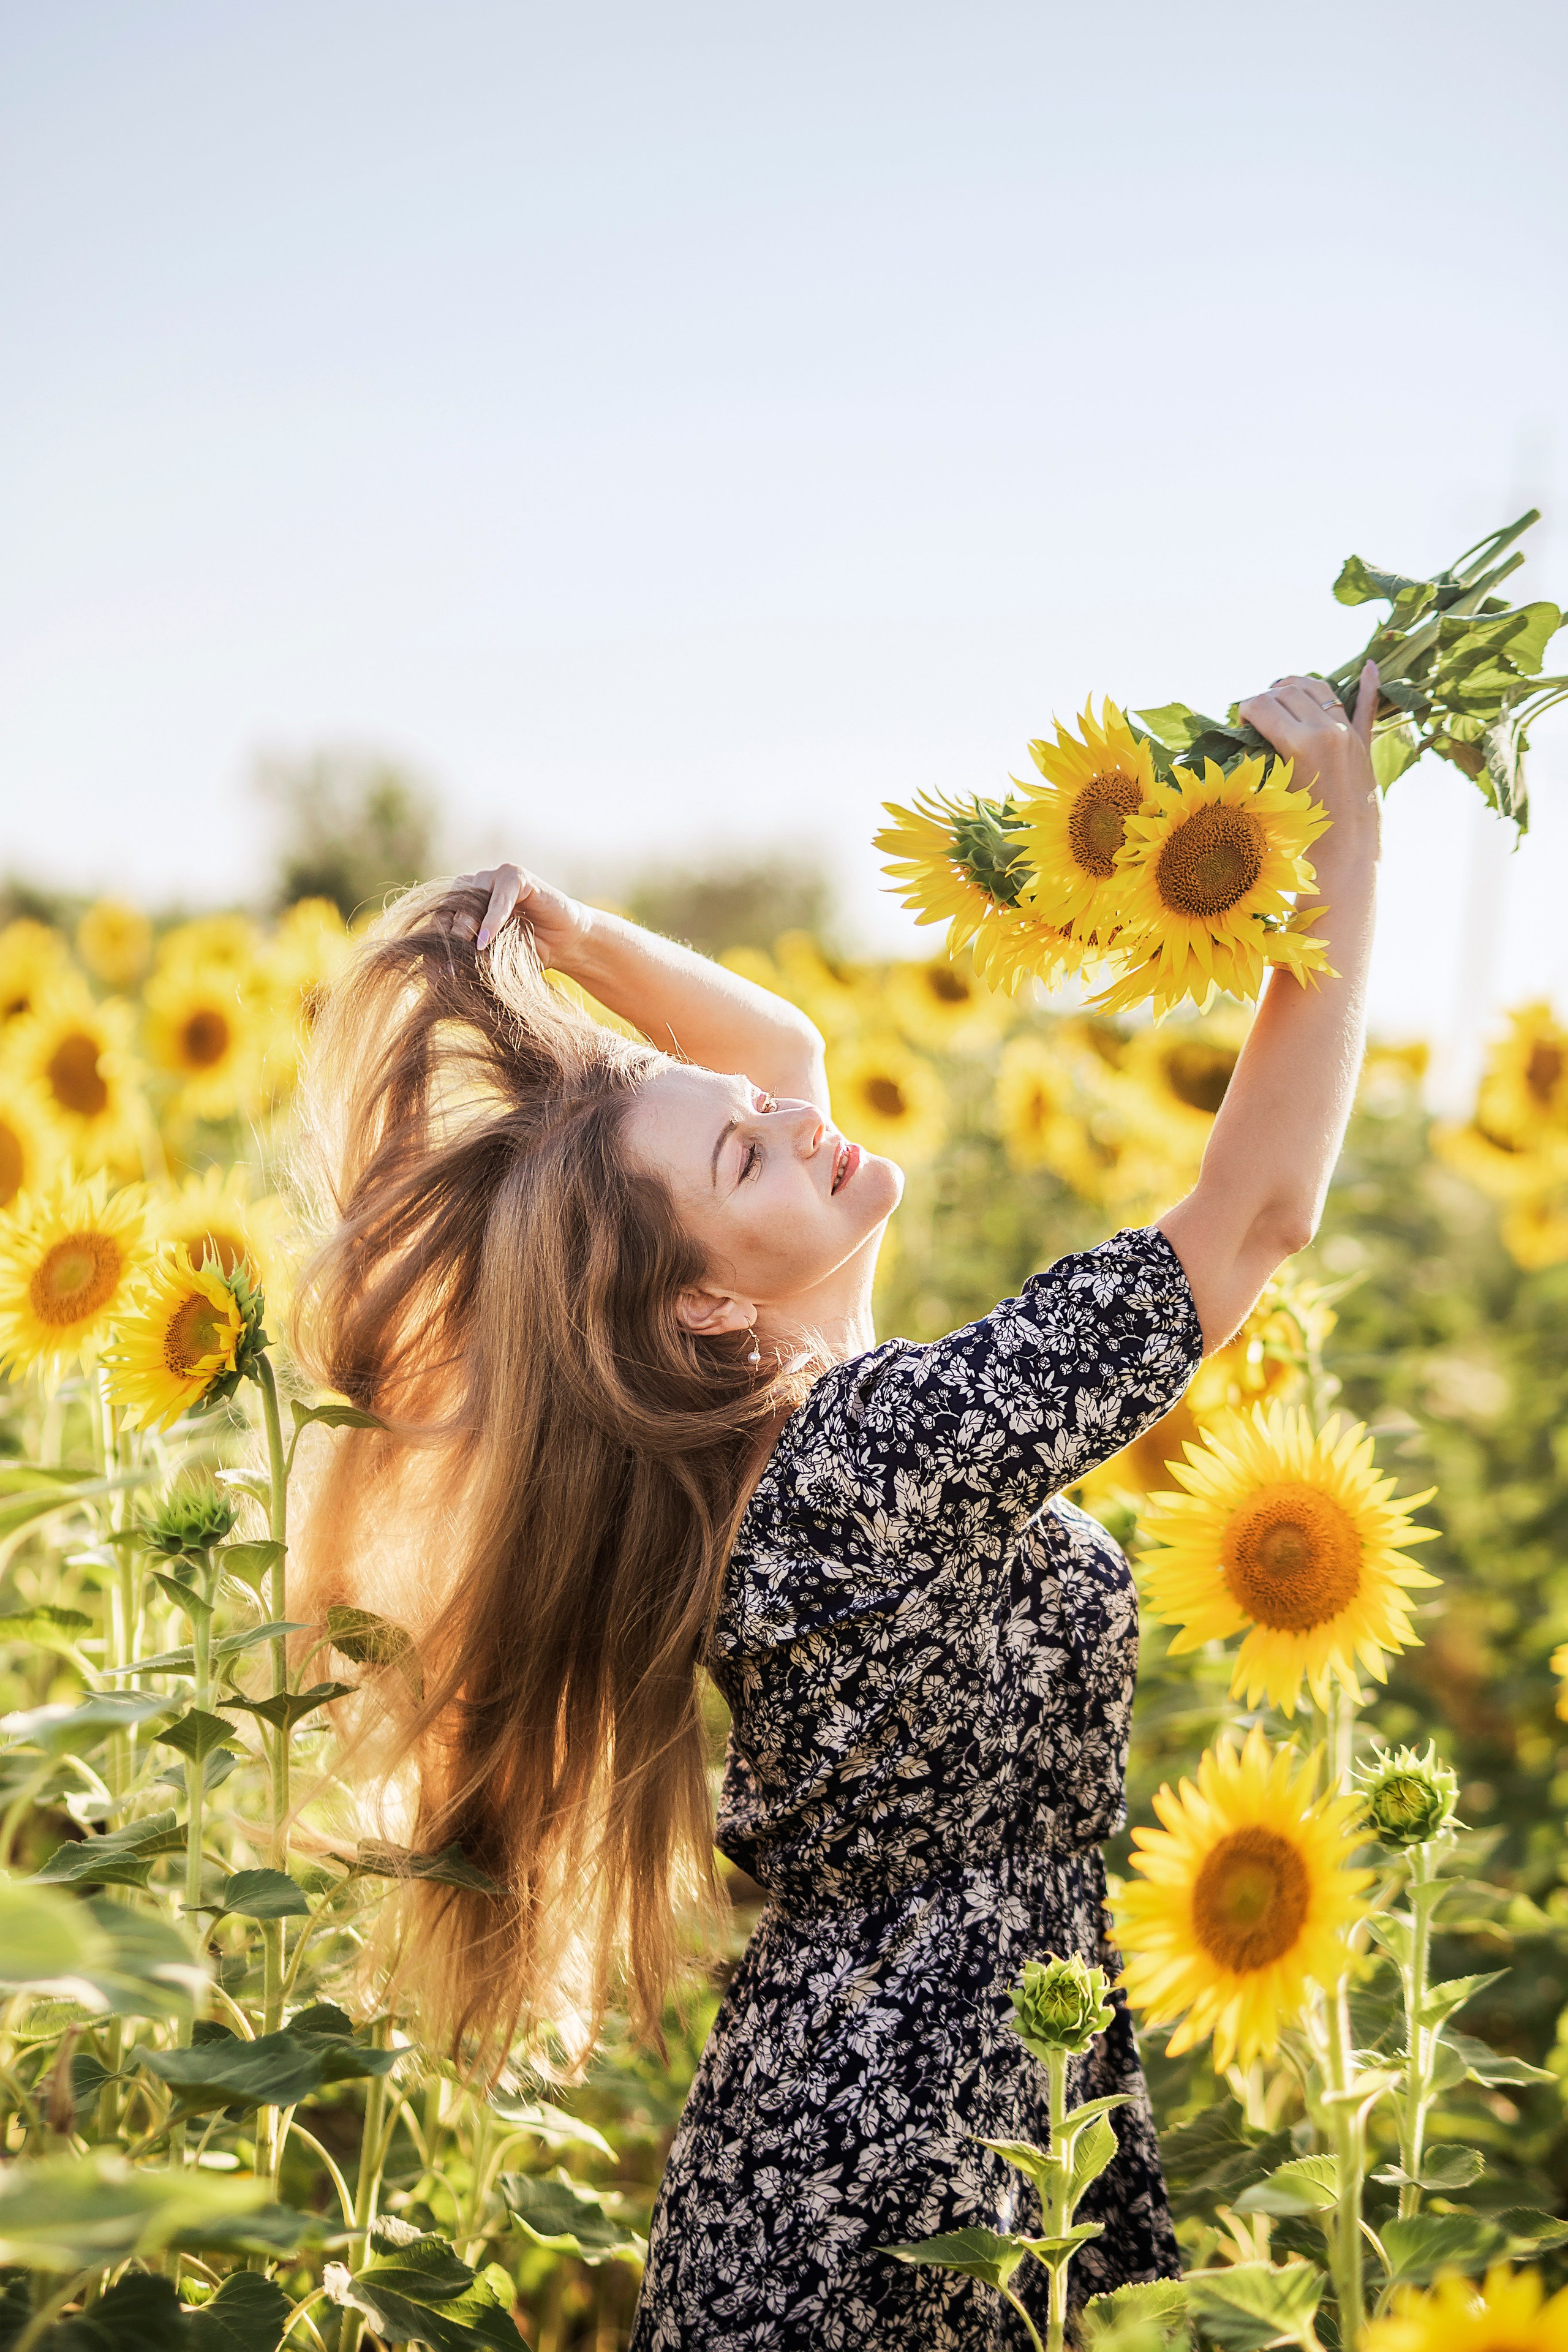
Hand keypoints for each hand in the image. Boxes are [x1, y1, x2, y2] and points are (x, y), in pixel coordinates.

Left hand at [440, 864, 590, 967]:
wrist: (566, 944)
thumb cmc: (527, 952)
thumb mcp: (492, 957)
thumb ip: (469, 958)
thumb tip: (439, 973)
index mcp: (462, 903)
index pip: (440, 918)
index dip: (436, 943)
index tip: (438, 971)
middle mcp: (474, 886)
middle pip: (451, 907)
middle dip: (450, 937)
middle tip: (450, 965)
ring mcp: (494, 877)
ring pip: (471, 898)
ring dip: (468, 925)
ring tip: (469, 951)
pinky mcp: (515, 876)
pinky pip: (500, 896)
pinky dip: (492, 919)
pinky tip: (486, 940)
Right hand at [1238, 659, 1380, 857]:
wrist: (1346, 852)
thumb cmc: (1300, 832)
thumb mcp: (1272, 790)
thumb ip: (1262, 756)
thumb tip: (1250, 734)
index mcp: (1301, 742)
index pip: (1262, 704)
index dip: (1244, 709)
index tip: (1240, 722)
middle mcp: (1327, 730)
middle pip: (1287, 690)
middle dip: (1266, 697)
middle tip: (1257, 715)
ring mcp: (1348, 733)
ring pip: (1318, 687)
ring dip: (1297, 685)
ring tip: (1284, 693)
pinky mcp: (1363, 743)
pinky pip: (1367, 706)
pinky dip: (1368, 685)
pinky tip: (1370, 666)